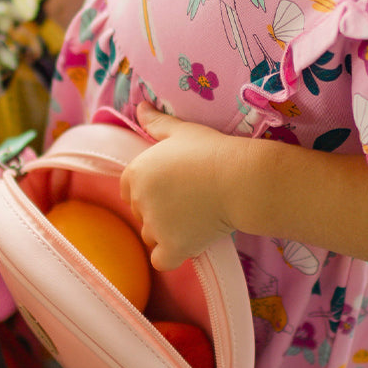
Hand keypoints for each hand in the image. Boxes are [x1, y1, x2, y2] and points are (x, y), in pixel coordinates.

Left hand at [120, 103, 238, 269]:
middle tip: (187, 200)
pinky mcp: (173, 248)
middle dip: (157, 210)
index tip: (170, 186)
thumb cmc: (211, 150)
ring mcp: (155, 227)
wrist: (239, 178)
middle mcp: (139, 201)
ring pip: (151, 236)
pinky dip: (171, 255)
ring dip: (166, 233)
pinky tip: (187, 243)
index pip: (128, 190)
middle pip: (140, 213)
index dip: (148, 189)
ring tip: (193, 219)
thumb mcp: (181, 130)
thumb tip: (139, 107)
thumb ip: (156, 122)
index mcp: (135, 173)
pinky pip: (161, 260)